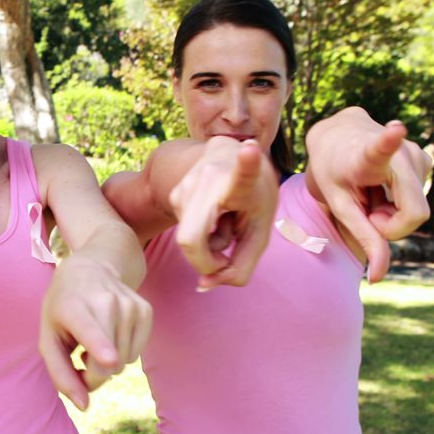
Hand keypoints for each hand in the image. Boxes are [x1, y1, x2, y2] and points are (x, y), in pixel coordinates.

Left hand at [39, 253, 151, 410]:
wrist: (92, 268)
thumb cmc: (63, 308)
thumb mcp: (48, 336)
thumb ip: (60, 374)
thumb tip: (83, 406)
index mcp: (73, 307)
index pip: (90, 330)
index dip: (100, 347)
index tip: (109, 358)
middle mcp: (105, 303)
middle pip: (106, 363)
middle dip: (92, 374)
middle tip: (80, 357)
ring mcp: (130, 306)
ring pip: (122, 363)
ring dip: (106, 362)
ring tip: (94, 338)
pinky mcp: (146, 311)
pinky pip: (135, 355)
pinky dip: (121, 353)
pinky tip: (111, 332)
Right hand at [170, 138, 277, 289]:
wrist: (230, 159)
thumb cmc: (251, 199)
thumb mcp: (260, 234)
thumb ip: (241, 267)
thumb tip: (203, 284)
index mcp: (240, 182)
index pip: (242, 175)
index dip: (246, 165)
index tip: (248, 148)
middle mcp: (208, 180)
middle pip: (191, 240)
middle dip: (207, 261)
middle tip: (227, 260)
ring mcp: (185, 187)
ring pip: (190, 239)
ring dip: (210, 244)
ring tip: (227, 221)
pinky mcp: (173, 195)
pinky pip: (186, 231)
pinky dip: (202, 235)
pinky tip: (213, 213)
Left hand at [307, 108, 431, 280]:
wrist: (338, 136)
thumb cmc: (334, 171)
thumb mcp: (338, 204)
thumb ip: (362, 237)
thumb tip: (378, 278)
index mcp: (366, 154)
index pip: (381, 149)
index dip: (389, 141)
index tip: (395, 129)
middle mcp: (399, 151)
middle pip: (412, 213)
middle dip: (388, 224)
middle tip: (364, 213)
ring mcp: (416, 154)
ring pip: (415, 210)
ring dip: (391, 213)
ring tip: (369, 193)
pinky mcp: (425, 160)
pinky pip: (417, 202)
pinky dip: (398, 204)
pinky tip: (382, 188)